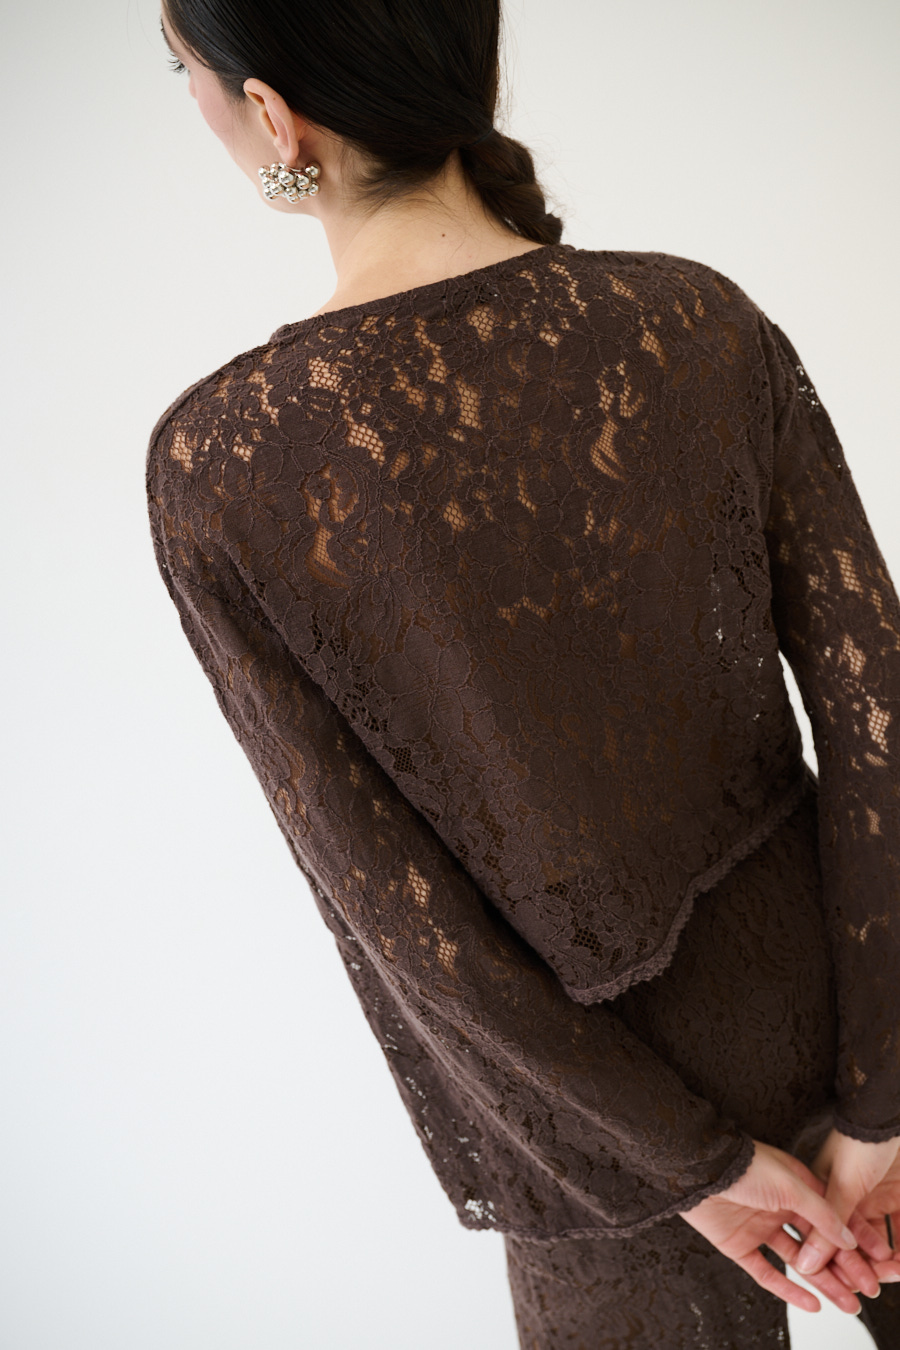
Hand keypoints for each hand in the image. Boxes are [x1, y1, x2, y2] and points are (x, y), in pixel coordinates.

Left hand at [678, 1138, 869, 1314]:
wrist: (697, 1169)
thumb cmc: (743, 1165)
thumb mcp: (790, 1185)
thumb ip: (820, 1212)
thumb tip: (846, 1235)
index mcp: (796, 1187)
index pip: (833, 1218)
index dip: (856, 1239)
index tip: (878, 1258)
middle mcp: (780, 1207)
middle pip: (819, 1243)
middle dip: (844, 1267)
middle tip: (866, 1289)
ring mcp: (760, 1227)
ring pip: (799, 1262)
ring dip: (824, 1283)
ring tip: (848, 1303)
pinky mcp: (739, 1245)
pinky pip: (767, 1273)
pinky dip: (789, 1290)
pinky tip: (812, 1303)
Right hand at [787, 1129, 899, 1293]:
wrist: (890, 1113)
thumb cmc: (861, 1139)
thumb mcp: (843, 1185)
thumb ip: (826, 1226)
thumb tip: (807, 1264)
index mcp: (823, 1192)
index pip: (826, 1237)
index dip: (836, 1265)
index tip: (846, 1288)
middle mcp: (847, 1197)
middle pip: (853, 1244)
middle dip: (866, 1267)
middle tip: (876, 1284)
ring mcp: (872, 1196)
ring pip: (879, 1240)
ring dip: (889, 1259)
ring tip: (897, 1270)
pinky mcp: (896, 1195)